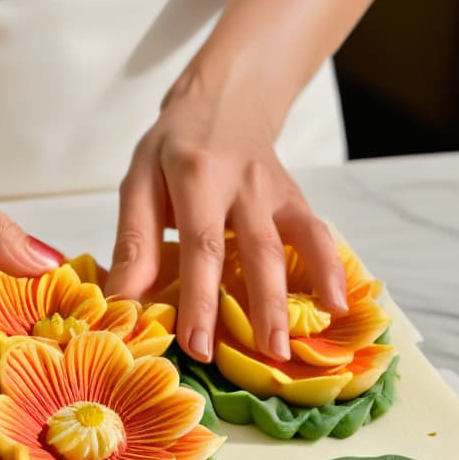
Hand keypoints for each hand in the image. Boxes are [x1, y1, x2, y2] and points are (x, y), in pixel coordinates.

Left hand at [105, 68, 348, 363]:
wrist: (225, 100)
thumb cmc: (173, 150)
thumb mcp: (140, 181)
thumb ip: (134, 239)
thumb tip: (121, 300)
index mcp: (195, 176)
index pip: (200, 245)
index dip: (199, 298)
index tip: (195, 346)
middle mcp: (241, 182)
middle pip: (252, 249)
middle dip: (254, 307)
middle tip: (254, 358)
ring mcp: (274, 190)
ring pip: (289, 244)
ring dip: (291, 297)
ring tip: (287, 348)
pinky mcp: (295, 198)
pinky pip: (316, 234)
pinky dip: (330, 269)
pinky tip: (337, 305)